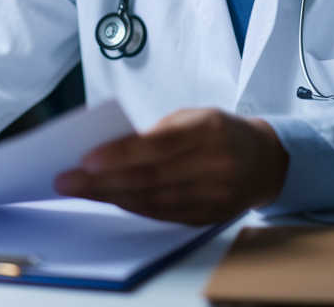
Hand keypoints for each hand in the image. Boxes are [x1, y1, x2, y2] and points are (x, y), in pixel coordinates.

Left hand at [53, 108, 287, 224]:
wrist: (265, 160)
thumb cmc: (220, 131)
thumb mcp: (194, 116)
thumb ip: (158, 131)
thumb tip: (111, 149)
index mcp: (209, 129)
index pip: (158, 145)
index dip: (121, 154)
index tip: (86, 159)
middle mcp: (214, 164)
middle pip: (150, 178)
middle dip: (102, 181)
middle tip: (68, 180)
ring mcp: (214, 194)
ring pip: (153, 200)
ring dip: (112, 197)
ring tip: (81, 190)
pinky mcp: (209, 216)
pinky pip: (163, 214)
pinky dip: (134, 206)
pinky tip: (112, 198)